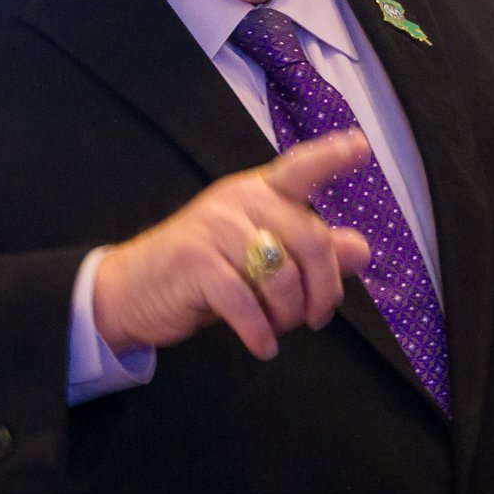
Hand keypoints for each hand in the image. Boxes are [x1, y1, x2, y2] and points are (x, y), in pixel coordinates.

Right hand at [92, 130, 375, 358]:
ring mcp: (214, 228)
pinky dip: (260, 331)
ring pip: (282, 274)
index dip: (332, 157)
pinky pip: (246, 301)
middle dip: (324, 287)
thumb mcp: (262, 260)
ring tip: (278, 327)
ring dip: (288, 314)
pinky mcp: (194, 262)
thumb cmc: (206, 274)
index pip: (300, 168)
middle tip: (317, 317)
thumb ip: (311, 252)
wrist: (131, 291)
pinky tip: (263, 347)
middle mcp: (238, 200)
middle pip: (311, 237)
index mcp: (258, 192)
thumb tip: (361, 249)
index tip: (361, 146)